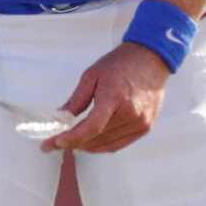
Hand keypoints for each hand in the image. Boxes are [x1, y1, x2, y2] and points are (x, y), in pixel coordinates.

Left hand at [45, 41, 172, 152]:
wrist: (151, 59)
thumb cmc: (121, 64)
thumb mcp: (92, 76)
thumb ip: (75, 101)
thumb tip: (60, 119)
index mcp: (114, 97)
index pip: (92, 127)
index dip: (72, 138)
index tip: (54, 143)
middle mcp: (130, 113)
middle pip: (96, 138)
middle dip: (73, 142)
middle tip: (56, 142)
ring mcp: (140, 122)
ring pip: (106, 145)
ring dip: (87, 146)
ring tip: (72, 141)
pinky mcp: (145, 128)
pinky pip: (118, 144)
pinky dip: (102, 145)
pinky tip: (91, 141)